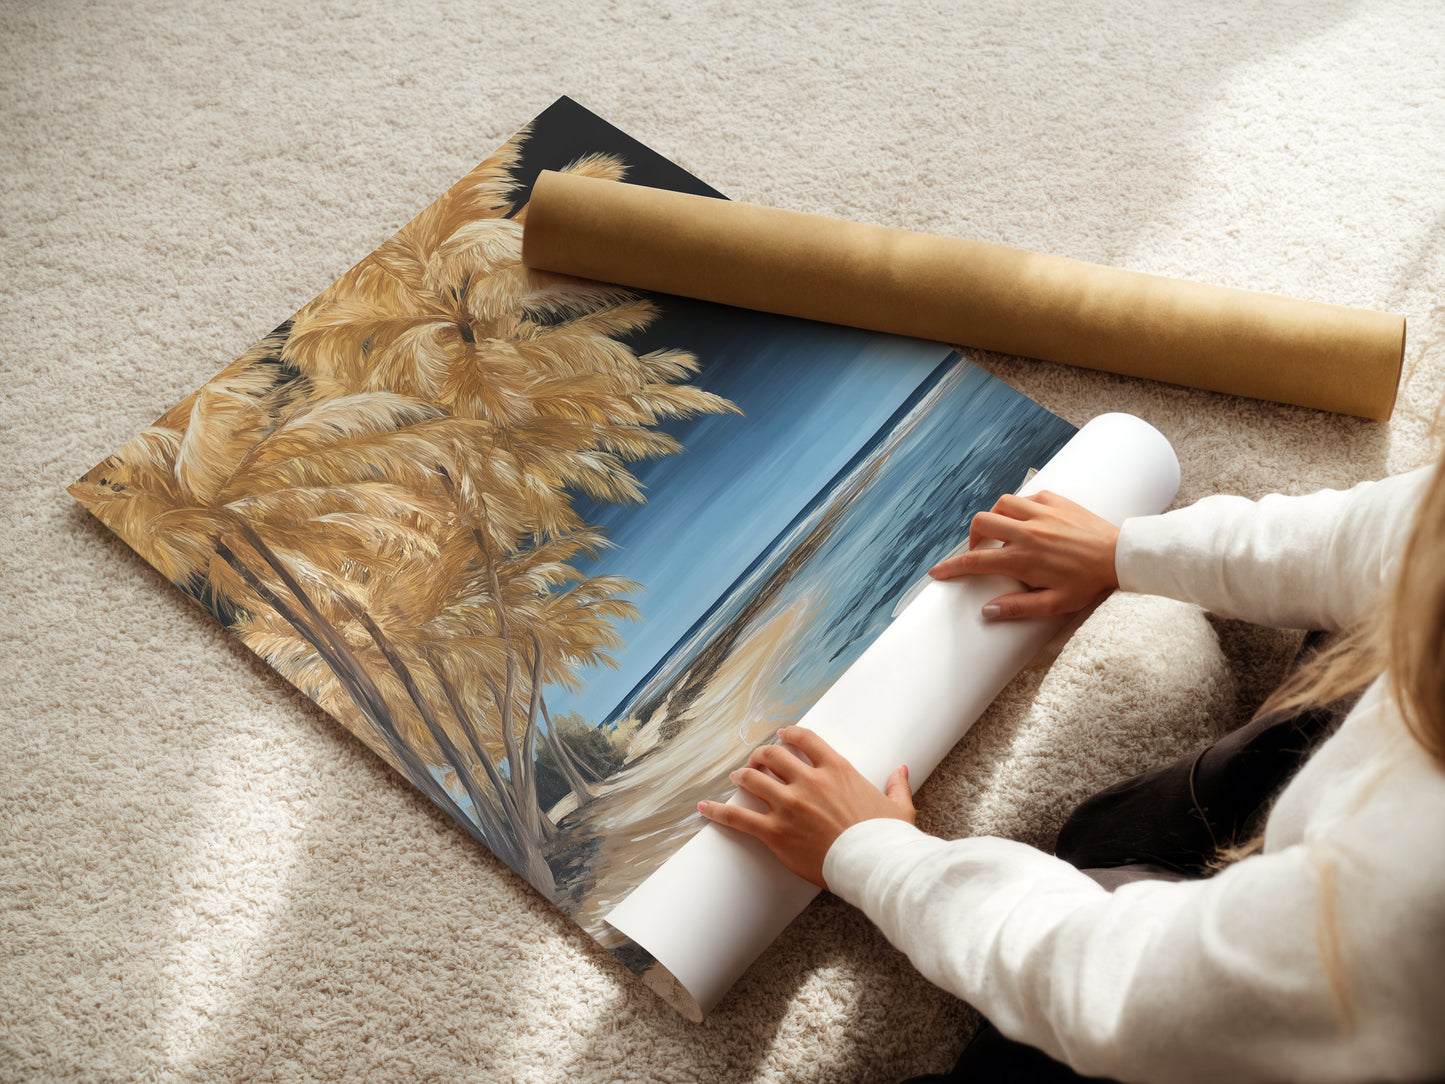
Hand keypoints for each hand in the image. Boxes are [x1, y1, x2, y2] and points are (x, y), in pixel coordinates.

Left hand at [698, 726, 914, 888]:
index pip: (805, 740)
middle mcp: (809, 781)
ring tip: (736, 777)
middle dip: (761, 755)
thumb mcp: (899, 808)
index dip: (789, 734)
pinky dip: (718, 811)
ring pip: (753, 779)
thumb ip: (897, 785)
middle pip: (773, 756)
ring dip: (742, 776)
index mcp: (837, 770)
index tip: (781, 735)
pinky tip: (704, 807)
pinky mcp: (775, 832)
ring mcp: (789, 805)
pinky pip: (739, 817)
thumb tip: (901, 770)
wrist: (875, 866)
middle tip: (755, 760)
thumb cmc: (887, 839)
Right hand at [928, 490, 1119, 619]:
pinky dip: (1019, 508)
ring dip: (995, 518)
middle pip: (981, 523)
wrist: (1120, 556)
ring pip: (1000, 504)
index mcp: (1023, 558)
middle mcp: (1027, 531)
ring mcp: (1041, 512)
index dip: (951, 567)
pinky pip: (1026, 497)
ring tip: (1003, 533)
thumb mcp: (1055, 604)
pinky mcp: (1055, 500)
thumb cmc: (1088, 583)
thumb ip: (1018, 608)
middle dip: (972, 538)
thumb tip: (987, 611)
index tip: (937, 572)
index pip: (975, 562)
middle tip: (981, 551)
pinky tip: (1028, 521)